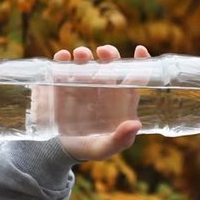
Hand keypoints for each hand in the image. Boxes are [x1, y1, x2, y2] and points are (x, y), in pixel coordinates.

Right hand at [51, 45, 150, 160]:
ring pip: (85, 62)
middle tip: (104, 52)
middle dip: (109, 55)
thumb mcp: (104, 148)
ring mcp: (81, 83)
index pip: (133, 78)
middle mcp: (102, 88)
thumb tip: (135, 125)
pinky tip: (62, 57)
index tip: (140, 50)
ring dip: (84, 55)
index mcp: (119, 100)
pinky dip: (61, 60)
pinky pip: (61, 68)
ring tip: (81, 54)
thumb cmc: (89, 147)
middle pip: (109, 65)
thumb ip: (120, 140)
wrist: (59, 150)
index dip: (140, 63)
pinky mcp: (60, 84)